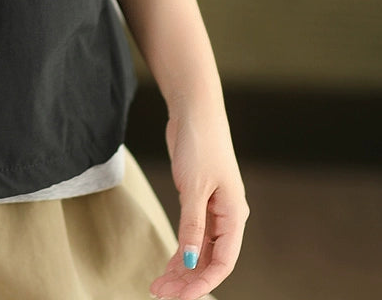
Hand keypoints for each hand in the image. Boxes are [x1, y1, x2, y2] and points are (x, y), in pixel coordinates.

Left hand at [149, 106, 248, 299]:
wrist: (195, 111)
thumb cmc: (200, 144)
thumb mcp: (194, 187)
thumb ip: (192, 226)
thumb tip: (190, 263)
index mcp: (234, 215)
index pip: (223, 262)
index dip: (203, 284)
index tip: (181, 298)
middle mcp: (227, 217)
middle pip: (210, 260)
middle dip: (188, 281)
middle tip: (161, 295)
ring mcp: (213, 210)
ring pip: (200, 250)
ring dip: (182, 270)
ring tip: (159, 286)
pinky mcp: (198, 201)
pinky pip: (192, 236)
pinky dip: (181, 252)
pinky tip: (168, 266)